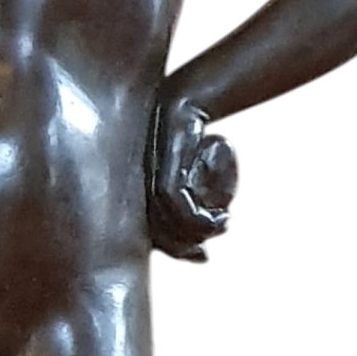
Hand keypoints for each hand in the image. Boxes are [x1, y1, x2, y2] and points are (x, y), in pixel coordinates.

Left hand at [146, 91, 237, 261]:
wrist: (190, 98)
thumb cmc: (190, 137)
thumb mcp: (189, 171)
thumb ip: (190, 197)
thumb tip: (205, 228)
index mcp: (133, 191)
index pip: (148, 233)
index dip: (175, 250)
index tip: (204, 257)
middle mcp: (133, 183)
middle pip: (155, 231)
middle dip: (183, 246)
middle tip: (209, 251)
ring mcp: (146, 172)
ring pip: (168, 219)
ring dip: (199, 229)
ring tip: (223, 224)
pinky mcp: (162, 162)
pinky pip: (176, 199)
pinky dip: (198, 213)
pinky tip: (221, 212)